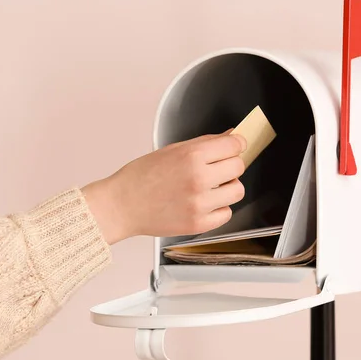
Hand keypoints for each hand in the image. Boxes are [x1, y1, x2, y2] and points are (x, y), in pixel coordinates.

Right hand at [83, 131, 246, 243]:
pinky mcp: (198, 224)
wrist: (122, 205)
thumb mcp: (172, 150)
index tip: (234, 147)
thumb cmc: (141, 177)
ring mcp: (199, 203)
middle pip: (238, 167)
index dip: (236, 144)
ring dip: (228, 187)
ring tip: (211, 187)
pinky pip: (226, 214)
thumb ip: (205, 143)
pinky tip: (204, 203)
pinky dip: (219, 208)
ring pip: (237, 191)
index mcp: (191, 156)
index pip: (234, 145)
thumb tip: (230, 135)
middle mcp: (198, 179)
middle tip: (218, 168)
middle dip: (231, 165)